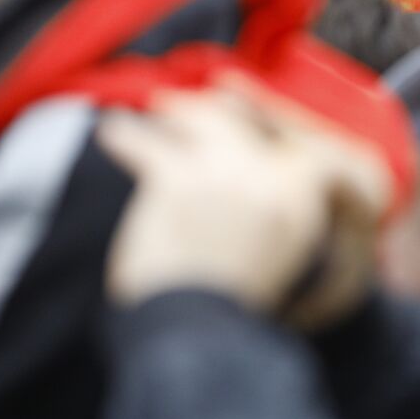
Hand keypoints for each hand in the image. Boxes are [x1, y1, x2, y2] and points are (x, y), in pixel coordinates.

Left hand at [100, 78, 389, 321]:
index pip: (301, 140)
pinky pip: (143, 141)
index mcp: (305, 192)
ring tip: (156, 107)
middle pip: (247, 119)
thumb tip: (275, 178)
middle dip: (225, 104)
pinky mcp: (177, 176)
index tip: (257, 109)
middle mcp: (271, 172)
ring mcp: (225, 169)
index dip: (278, 122)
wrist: (201, 325)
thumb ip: (287, 206)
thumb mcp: (290, 251)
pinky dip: (125, 134)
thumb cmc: (241, 298)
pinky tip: (114, 129)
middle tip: (211, 92)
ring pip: (200, 117)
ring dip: (176, 110)